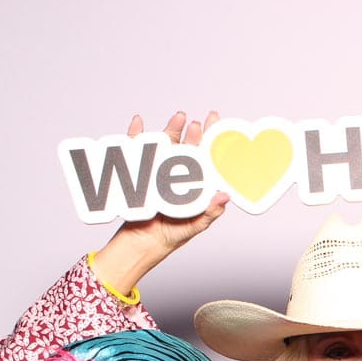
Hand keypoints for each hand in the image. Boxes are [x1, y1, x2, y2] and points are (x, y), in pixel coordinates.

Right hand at [90, 111, 229, 294]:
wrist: (143, 243)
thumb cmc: (173, 235)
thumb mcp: (196, 225)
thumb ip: (210, 211)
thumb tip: (225, 195)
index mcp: (195, 184)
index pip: (207, 158)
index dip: (213, 141)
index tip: (218, 124)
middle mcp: (178, 174)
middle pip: (188, 148)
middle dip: (194, 133)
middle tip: (199, 123)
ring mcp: (158, 170)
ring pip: (165, 145)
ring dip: (171, 129)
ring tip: (179, 117)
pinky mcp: (138, 172)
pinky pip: (135, 150)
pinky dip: (136, 135)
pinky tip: (139, 122)